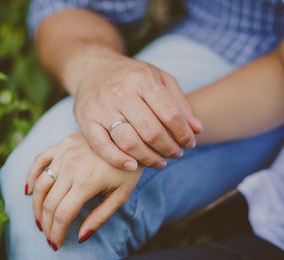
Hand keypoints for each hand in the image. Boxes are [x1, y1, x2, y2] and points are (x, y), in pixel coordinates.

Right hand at [26, 132, 142, 249]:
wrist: (129, 135)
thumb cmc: (128, 168)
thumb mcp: (121, 195)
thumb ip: (100, 217)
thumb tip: (80, 237)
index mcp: (87, 182)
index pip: (62, 215)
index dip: (56, 233)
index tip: (56, 244)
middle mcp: (71, 167)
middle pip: (49, 203)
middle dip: (46, 225)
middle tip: (49, 237)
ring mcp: (64, 154)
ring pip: (40, 185)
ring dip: (36, 207)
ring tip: (40, 221)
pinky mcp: (61, 145)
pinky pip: (39, 161)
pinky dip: (31, 176)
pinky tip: (29, 191)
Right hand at [72, 50, 201, 170]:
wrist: (92, 69)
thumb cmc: (131, 76)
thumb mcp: (159, 78)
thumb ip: (180, 102)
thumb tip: (197, 130)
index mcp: (142, 79)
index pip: (170, 113)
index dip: (183, 134)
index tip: (190, 144)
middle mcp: (120, 92)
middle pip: (151, 131)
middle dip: (168, 148)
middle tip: (176, 154)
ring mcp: (101, 107)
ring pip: (129, 142)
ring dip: (149, 158)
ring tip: (160, 162)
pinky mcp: (85, 120)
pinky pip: (102, 147)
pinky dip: (118, 160)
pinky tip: (133, 166)